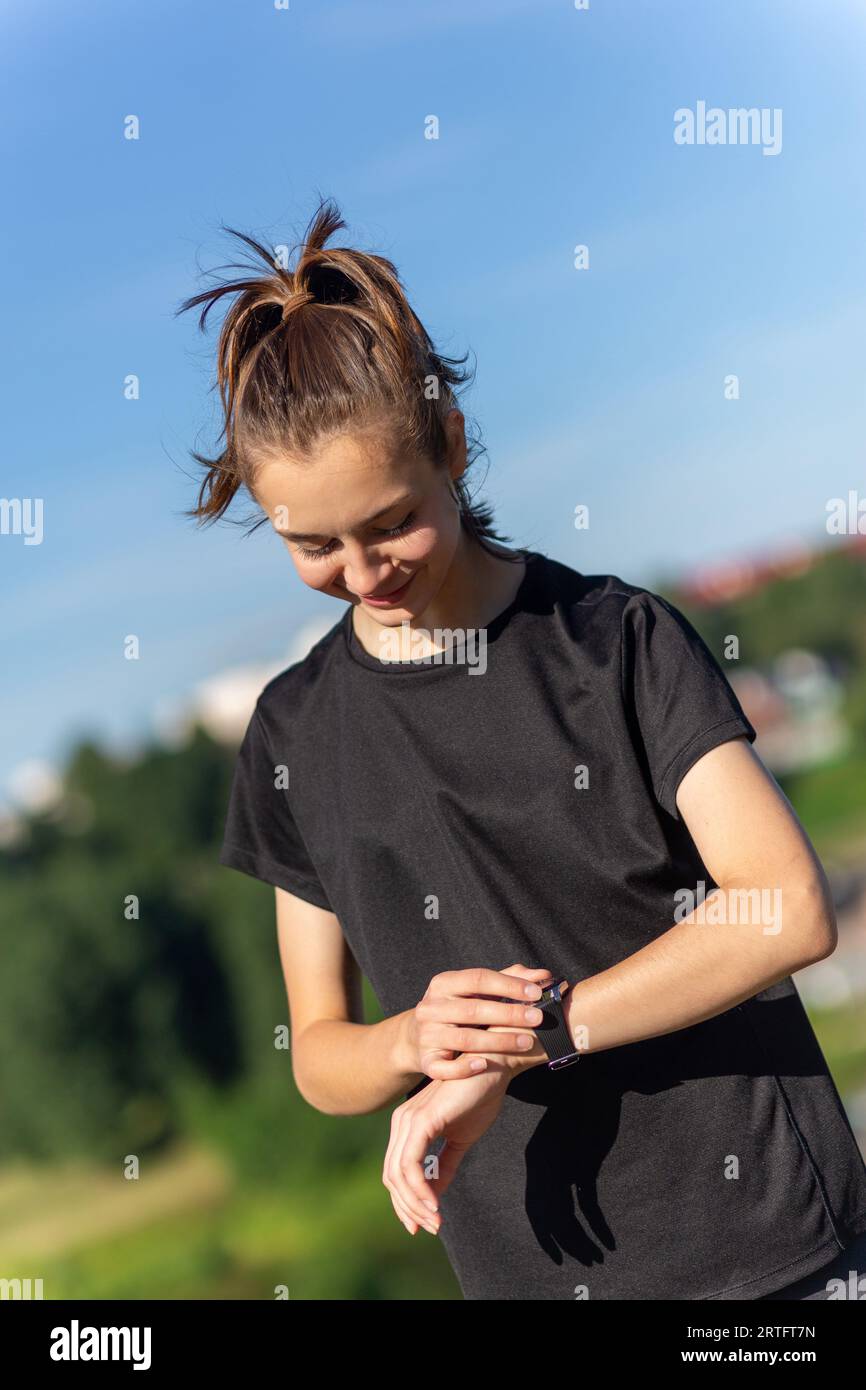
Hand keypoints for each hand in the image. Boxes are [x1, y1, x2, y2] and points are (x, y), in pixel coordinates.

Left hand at [382, 1065, 509, 1236]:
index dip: (406, 1201)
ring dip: (415, 1204)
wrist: (493, 1066)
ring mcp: (408, 1120)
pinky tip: (435, 1204)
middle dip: (409, 1208)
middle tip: (431, 1228)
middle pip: (392, 1178)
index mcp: (407, 1126)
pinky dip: (420, 1189)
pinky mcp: (421, 1120)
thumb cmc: (479, 1097)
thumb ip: (445, 1164)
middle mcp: (401, 1122)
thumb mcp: (461, 1138)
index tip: (425, 1224)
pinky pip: (411, 1165)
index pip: (396, 1172)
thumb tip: (435, 1195)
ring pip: (398, 1175)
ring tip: (436, 1220)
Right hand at [397, 963, 552, 1080]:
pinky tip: (485, 1064)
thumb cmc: (457, 1008)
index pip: (478, 979)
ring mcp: (427, 1035)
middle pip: (474, 1009)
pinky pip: (445, 1068)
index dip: (508, 985)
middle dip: (509, 1014)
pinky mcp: (426, 1061)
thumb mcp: (474, 991)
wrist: (416, 1037)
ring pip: (465, 1039)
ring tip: (527, 1042)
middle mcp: (431, 1007)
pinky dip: (464, 1067)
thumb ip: (509, 979)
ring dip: (499, 1041)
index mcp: (443, 983)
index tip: (536, 992)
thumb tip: (543, 975)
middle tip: (538, 1018)